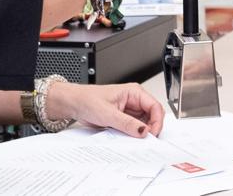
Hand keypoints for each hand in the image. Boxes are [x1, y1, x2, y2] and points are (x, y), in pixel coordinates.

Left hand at [46, 81, 164, 137]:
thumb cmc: (88, 100)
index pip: (155, 106)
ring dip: (142, 132)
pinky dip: (134, 134)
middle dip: (151, 127)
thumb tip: (144, 131)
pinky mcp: (124, 118)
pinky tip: (129, 138)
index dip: (157, 121)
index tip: (152, 133)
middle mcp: (134, 100)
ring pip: (145, 123)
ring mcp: (130, 110)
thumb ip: (127, 123)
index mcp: (134, 92)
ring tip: (135, 139)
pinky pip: (135, 127)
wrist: (75, 104)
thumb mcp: (108, 114)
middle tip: (146, 139)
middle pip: (153, 115)